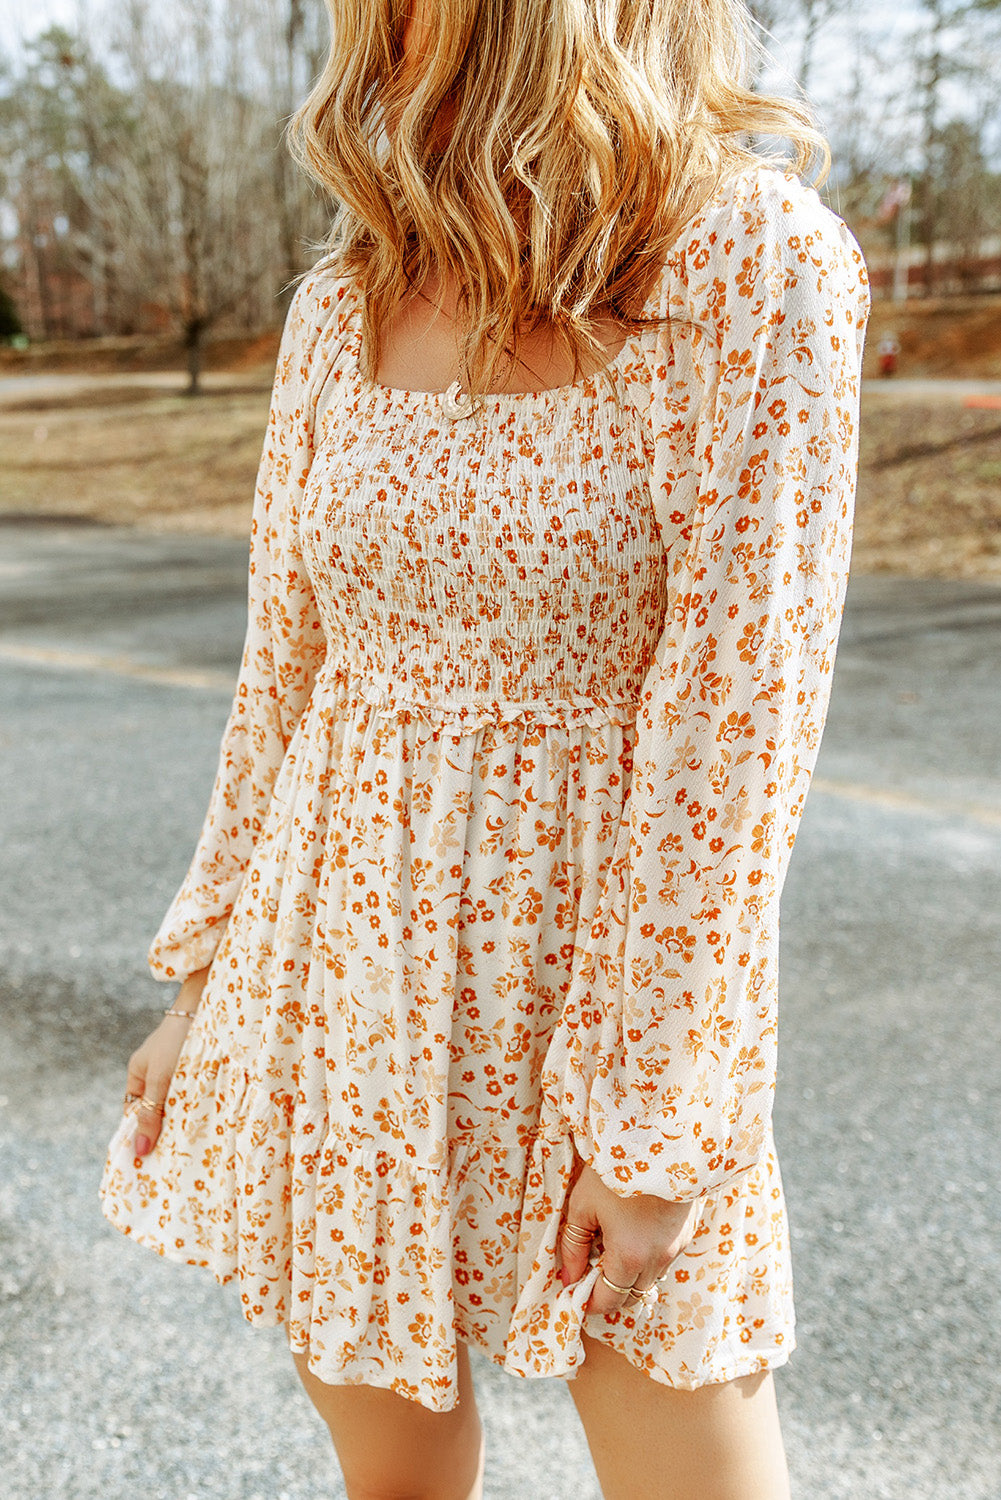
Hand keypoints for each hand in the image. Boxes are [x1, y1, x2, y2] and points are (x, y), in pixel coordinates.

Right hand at [123, 967, 209, 1156]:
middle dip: (163, 1133)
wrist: (207, 1006)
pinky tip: (205, 1127)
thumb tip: (139, 1150)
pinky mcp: (197, 1072)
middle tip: (171, 1162)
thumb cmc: (176, 1040)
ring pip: (176, 1107)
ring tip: (189, 1149)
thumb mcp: (160, 1079)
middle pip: (156, 1112)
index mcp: (138, 1075)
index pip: (134, 1114)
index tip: (147, 1162)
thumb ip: (151, 1112)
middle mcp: (156, 1075)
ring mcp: (177, 1073)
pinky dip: (196, 1110)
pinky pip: (193, 1097)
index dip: (139, 1135)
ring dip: (182, 1123)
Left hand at [558, 1157, 698, 1314]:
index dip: (588, 1302)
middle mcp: (658, 1260)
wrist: (660, 1138)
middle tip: (589, 1270)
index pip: (608, 1301)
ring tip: (610, 1247)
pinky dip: (646, 1257)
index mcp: (630, 1257)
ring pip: (650, 1279)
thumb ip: (573, 1245)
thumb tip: (568, 1277)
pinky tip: (633, 1232)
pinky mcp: (688, 1232)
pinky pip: (664, 1258)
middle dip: (609, 1292)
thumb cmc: (615, 1169)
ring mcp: (677, 1247)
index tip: (574, 1291)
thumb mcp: (583, 1204)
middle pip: (631, 1296)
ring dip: (629, 1274)